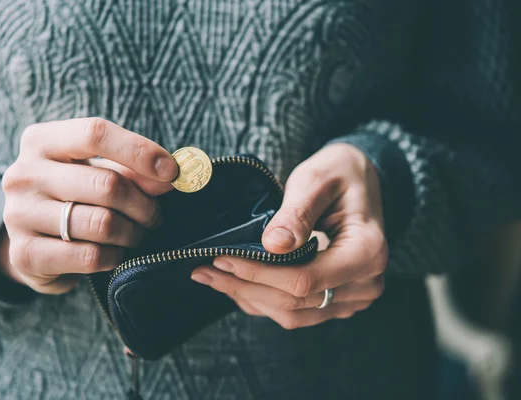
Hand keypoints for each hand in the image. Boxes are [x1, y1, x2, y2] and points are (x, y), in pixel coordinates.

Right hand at [0, 118, 177, 293]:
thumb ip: (133, 170)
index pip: (95, 134)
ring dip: (133, 233)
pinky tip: (114, 253)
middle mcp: (23, 174)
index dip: (140, 151)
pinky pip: (90, 256)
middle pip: (107, 184)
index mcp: (41, 141)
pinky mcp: (24, 254)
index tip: (172, 171)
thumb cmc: (74, 197)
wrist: (32, 243)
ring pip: (103, 223)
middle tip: (155, 217)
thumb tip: (170, 175)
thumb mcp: (99, 172)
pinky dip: (114, 257)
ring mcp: (19, 215)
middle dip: (144, 205)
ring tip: (136, 235)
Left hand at [191, 143, 387, 328]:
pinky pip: (296, 312)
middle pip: (295, 302)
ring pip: (292, 314)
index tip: (221, 258)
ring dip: (249, 297)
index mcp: (368, 252)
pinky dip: (262, 300)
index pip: (305, 280)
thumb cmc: (339, 173)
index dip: (259, 274)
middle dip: (245, 287)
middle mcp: (366, 283)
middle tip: (203, 270)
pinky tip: (235, 283)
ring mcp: (352, 297)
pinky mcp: (337, 300)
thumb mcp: (317, 179)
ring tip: (212, 276)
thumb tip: (272, 246)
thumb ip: (297, 212)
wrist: (360, 180)